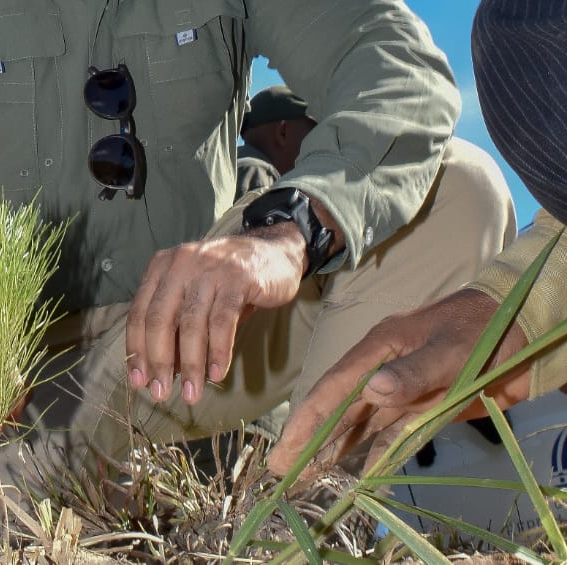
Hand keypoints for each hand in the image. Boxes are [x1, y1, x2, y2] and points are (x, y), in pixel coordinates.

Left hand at [127, 224, 306, 404]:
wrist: (273, 251)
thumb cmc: (227, 281)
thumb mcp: (195, 295)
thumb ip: (177, 325)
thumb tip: (163, 369)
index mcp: (161, 267)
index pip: (139, 312)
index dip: (136, 350)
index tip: (139, 380)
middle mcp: (180, 264)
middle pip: (160, 319)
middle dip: (159, 361)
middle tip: (160, 393)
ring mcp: (208, 269)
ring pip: (192, 324)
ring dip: (190, 365)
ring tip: (192, 393)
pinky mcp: (238, 279)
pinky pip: (222, 323)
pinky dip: (218, 352)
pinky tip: (216, 374)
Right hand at [268, 288, 531, 478]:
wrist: (517, 325)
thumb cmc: (479, 329)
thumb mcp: (449, 348)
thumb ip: (412, 371)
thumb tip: (371, 391)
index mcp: (378, 347)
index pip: (335, 386)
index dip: (308, 417)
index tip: (287, 444)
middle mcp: (382, 370)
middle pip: (340, 408)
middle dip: (311, 438)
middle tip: (282, 469)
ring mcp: (402, 389)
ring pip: (361, 423)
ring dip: (335, 447)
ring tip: (307, 473)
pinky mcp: (423, 405)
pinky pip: (392, 432)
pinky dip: (374, 451)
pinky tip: (356, 470)